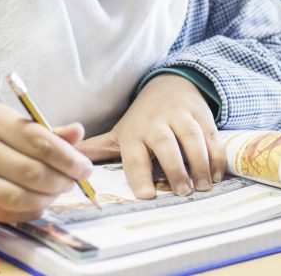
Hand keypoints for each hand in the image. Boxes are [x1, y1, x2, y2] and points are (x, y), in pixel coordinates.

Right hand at [0, 103, 92, 221]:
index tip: (85, 167)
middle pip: (33, 173)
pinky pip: (6, 214)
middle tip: (74, 180)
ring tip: (57, 190)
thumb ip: (44, 129)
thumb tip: (78, 133)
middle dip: (62, 180)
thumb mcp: (8, 117)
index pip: (40, 142)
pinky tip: (39, 202)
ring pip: (20, 198)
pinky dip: (30, 212)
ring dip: (48, 198)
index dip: (68, 158)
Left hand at [76, 75, 225, 199]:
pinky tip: (215, 176)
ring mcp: (181, 117)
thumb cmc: (143, 119)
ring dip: (199, 163)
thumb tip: (65, 163)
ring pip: (191, 138)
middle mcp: (157, 123)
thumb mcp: (119, 133)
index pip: (135, 155)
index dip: (140, 175)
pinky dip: (216, 156)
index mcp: (134, 133)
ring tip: (201, 187)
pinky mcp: (202, 116)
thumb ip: (95, 151)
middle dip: (174, 168)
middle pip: (165, 143)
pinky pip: (211, 136)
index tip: (147, 195)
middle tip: (182, 192)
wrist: (171, 84)